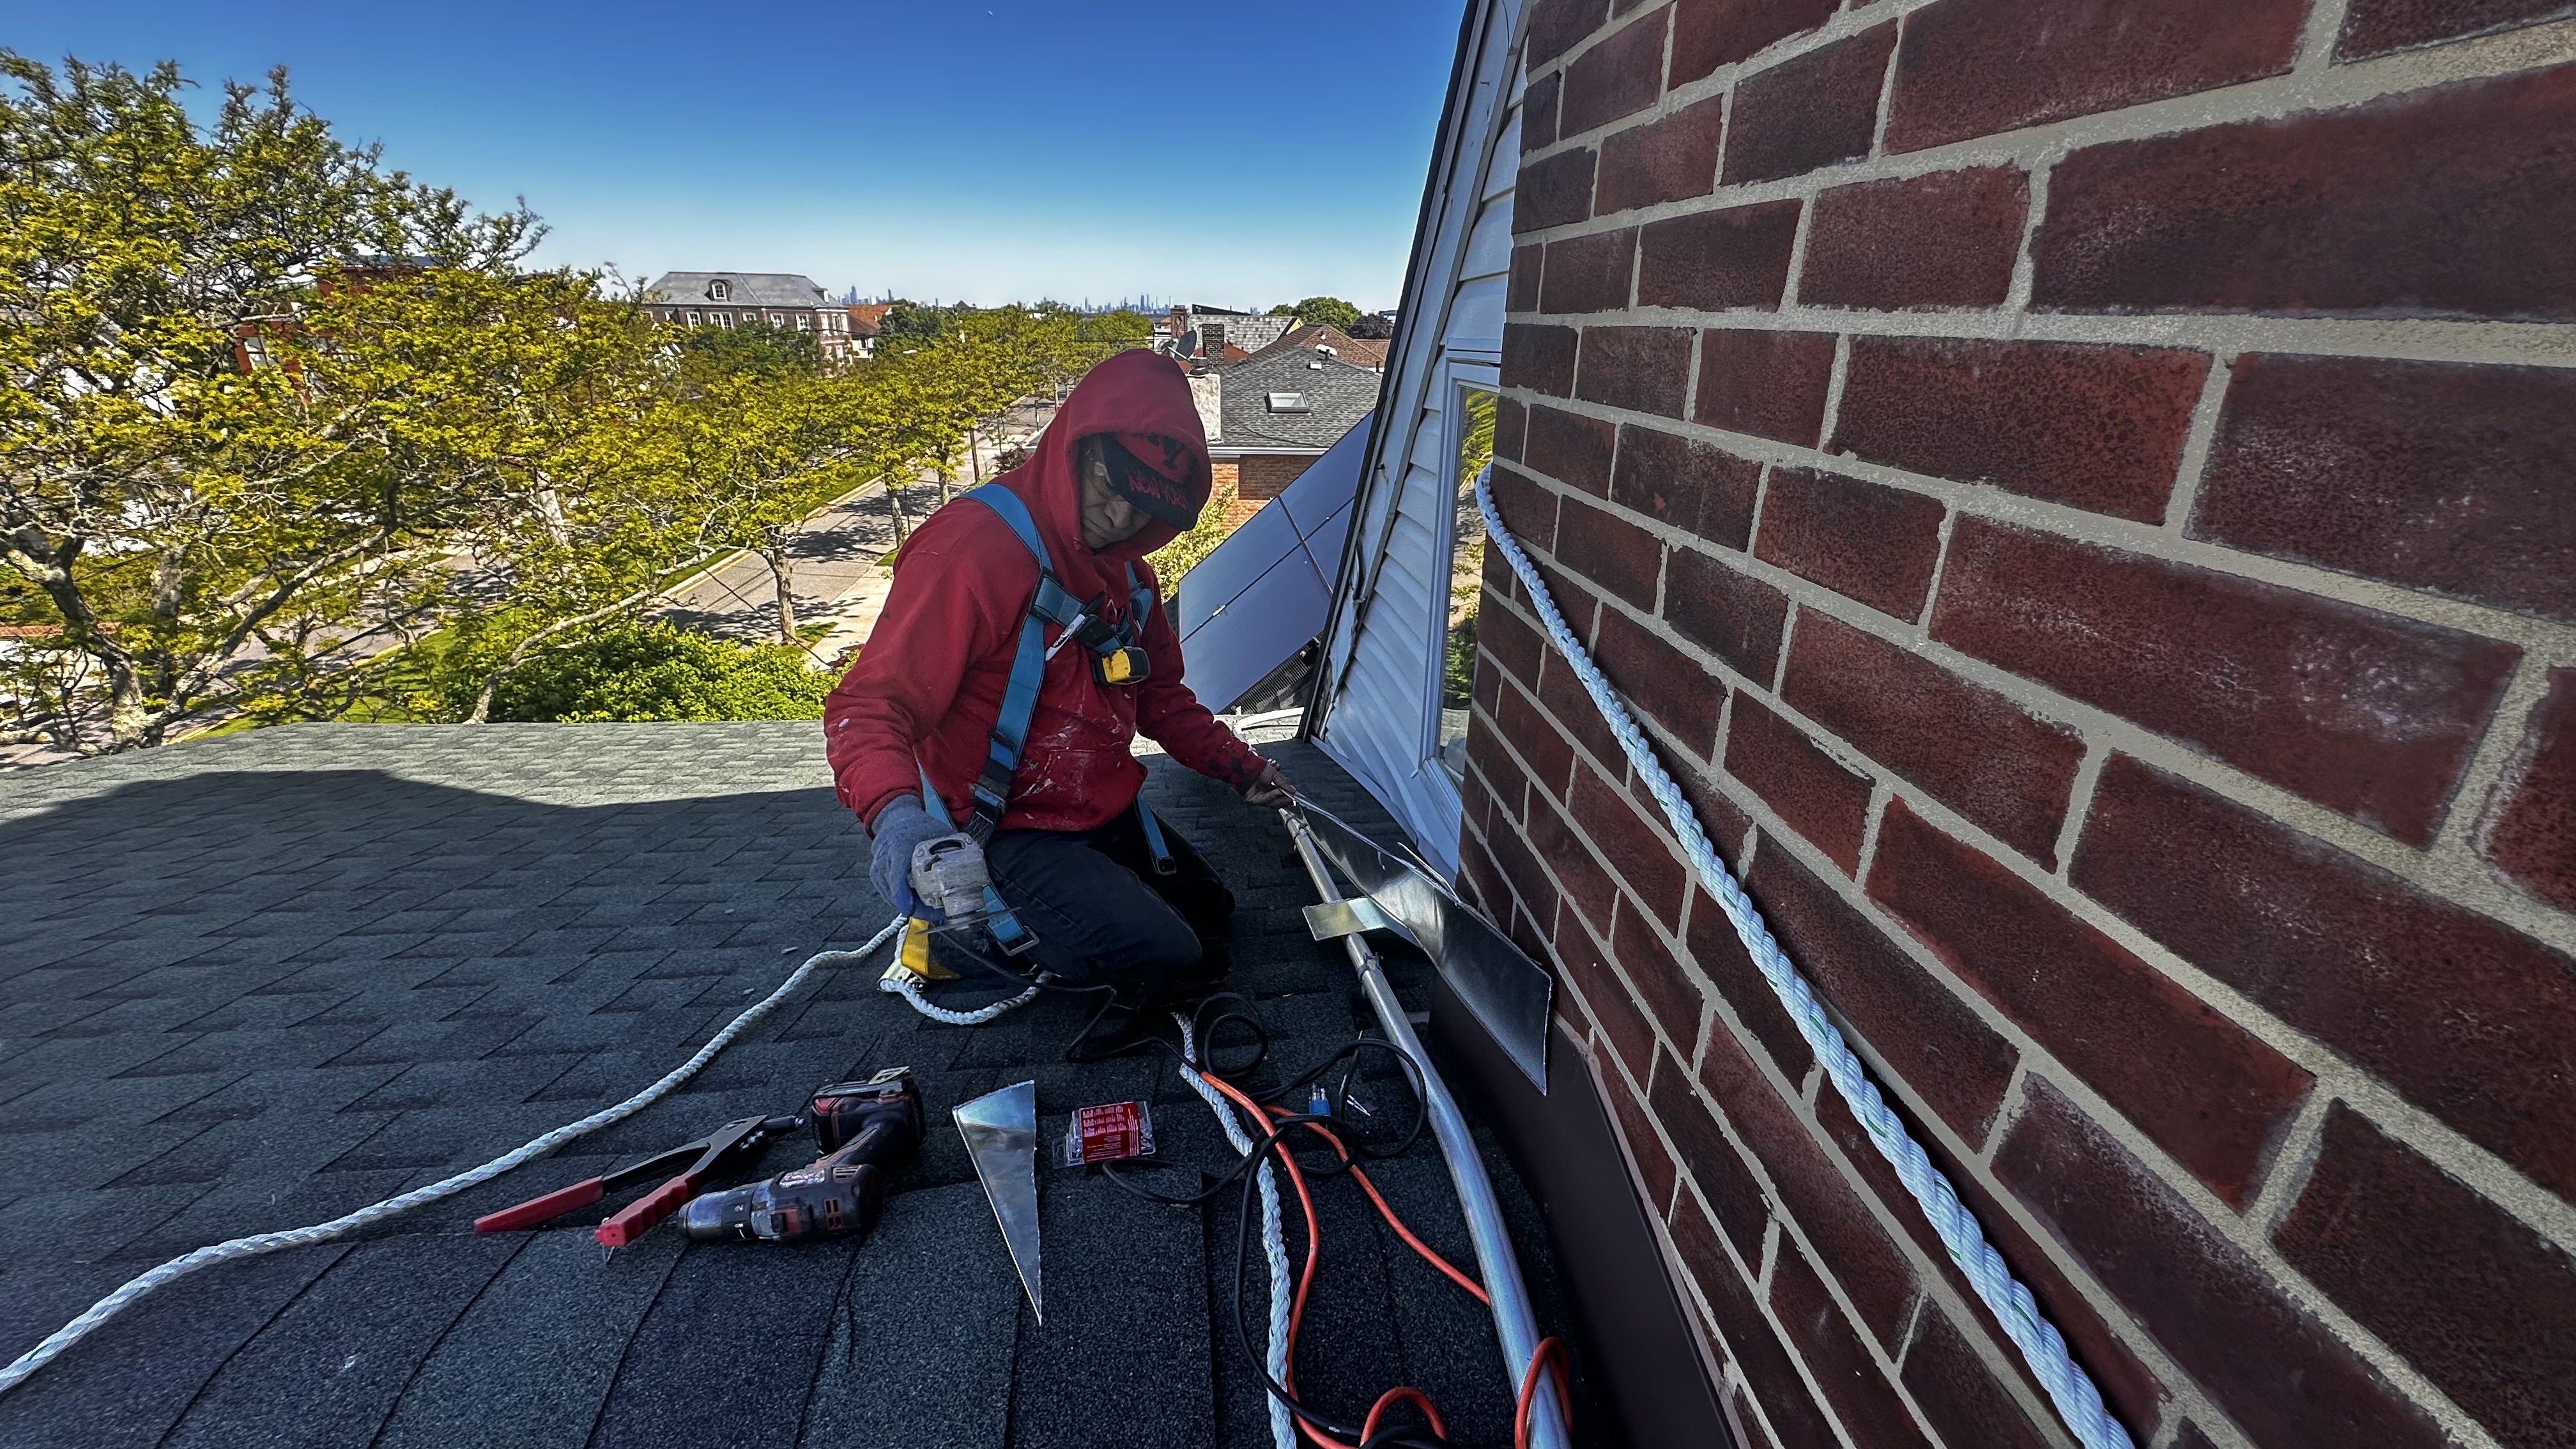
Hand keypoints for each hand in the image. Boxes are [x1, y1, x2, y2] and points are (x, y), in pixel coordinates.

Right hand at [867, 796, 948, 920]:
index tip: (911, 909)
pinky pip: (889, 894)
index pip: (897, 875)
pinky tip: (917, 903)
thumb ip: (952, 847)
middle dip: (916, 907)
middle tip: (936, 914)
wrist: (896, 817)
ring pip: (892, 896)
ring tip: (931, 911)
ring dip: (911, 906)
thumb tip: (972, 863)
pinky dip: (903, 900)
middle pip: (896, 891)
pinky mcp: (877, 875)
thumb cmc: (917, 825)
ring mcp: (878, 868)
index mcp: (900, 847)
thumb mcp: (938, 831)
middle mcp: (885, 858)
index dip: (903, 895)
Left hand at [1240, 759, 1295, 808]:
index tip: (1293, 796)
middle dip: (1284, 799)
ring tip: (1286, 794)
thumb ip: (1283, 783)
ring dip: (1280, 798)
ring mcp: (1257, 796)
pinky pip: (1264, 800)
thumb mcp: (1274, 773)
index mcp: (1267, 786)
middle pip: (1275, 800)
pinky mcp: (1252, 800)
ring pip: (1271, 802)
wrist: (1246, 765)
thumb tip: (1293, 790)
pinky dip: (1272, 796)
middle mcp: (1262, 792)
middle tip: (1291, 798)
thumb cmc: (1257, 767)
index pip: (1278, 795)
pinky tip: (1278, 792)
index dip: (1286, 796)